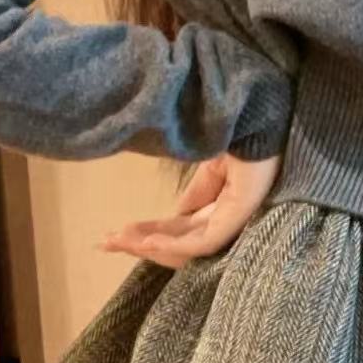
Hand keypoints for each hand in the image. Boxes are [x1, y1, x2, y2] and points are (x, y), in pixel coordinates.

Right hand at [99, 152, 281, 268]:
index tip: (115, 234)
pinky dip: (173, 245)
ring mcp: (234, 220)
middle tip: (106, 242)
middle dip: (140, 244)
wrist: (256, 113)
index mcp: (221, 207)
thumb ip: (195, 194)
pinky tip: (148, 241)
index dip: (147, 233)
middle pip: (179, 243)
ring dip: (150, 246)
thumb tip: (176, 215)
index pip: (180, 230)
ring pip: (188, 249)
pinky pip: (203, 242)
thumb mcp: (210, 167)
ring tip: (120, 241)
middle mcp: (227, 219)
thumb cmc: (239, 134)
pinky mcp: (237, 216)